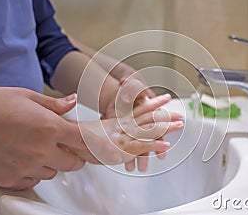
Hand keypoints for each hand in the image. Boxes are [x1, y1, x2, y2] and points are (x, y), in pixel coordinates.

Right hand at [0, 85, 86, 189]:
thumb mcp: (28, 97)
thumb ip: (54, 105)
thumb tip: (72, 102)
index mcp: (49, 128)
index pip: (84, 142)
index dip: (92, 144)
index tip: (95, 145)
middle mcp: (40, 151)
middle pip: (73, 164)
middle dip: (73, 156)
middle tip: (65, 147)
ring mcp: (25, 167)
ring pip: (52, 173)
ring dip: (51, 164)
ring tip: (37, 149)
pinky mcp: (9, 179)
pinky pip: (32, 182)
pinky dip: (32, 174)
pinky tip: (23, 159)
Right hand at [66, 94, 183, 169]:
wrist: (67, 143)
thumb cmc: (79, 139)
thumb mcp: (92, 130)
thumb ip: (103, 124)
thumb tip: (91, 112)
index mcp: (117, 120)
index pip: (138, 108)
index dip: (153, 102)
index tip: (165, 98)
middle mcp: (121, 126)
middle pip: (147, 118)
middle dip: (165, 116)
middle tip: (181, 114)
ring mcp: (122, 137)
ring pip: (148, 130)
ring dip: (165, 128)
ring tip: (180, 125)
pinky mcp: (121, 149)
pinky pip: (141, 146)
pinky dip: (154, 146)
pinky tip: (167, 146)